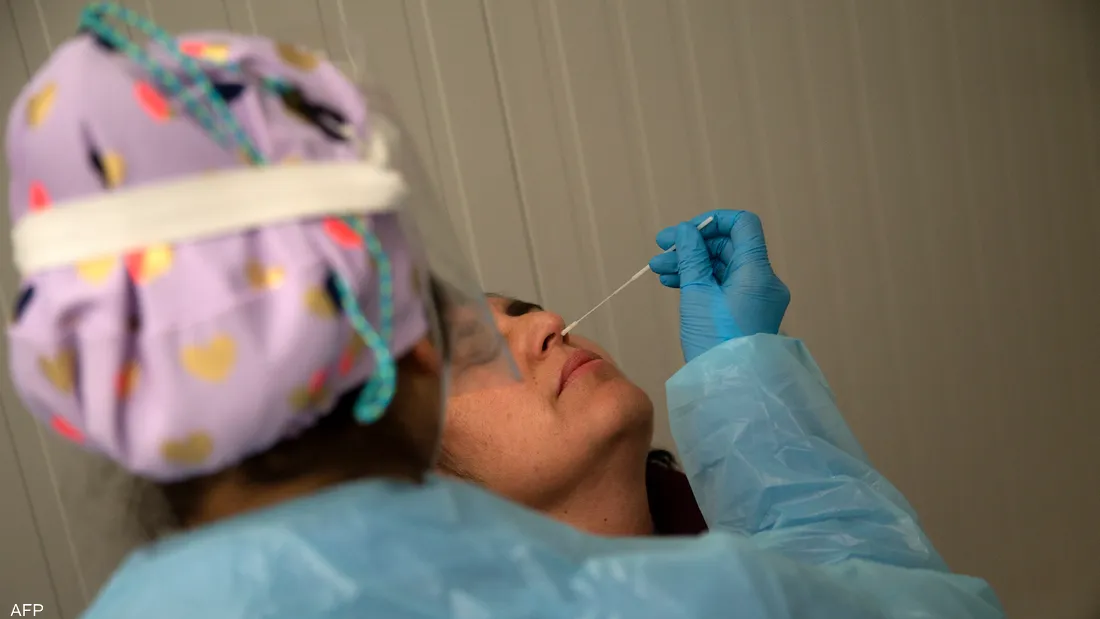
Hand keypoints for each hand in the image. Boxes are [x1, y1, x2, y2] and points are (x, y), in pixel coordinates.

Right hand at [649, 210, 789, 361]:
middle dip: (692, 246)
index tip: (684, 232)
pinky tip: (673, 282)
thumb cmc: (716, 339)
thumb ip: (691, 257)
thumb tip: (686, 231)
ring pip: (721, 267)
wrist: (732, 386)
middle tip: (660, 252)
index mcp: (757, 271)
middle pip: (728, 247)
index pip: (742, 225)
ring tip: (659, 270)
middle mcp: (762, 281)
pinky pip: (723, 286)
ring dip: (691, 263)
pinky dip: (700, 281)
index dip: (712, 222)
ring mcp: (755, 298)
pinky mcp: (746, 312)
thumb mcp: (697, 293)